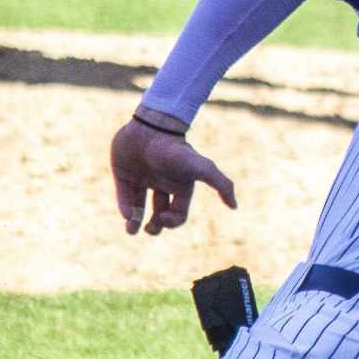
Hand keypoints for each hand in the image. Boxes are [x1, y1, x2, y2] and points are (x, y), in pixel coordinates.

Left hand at [112, 114, 237, 235]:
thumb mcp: (202, 169)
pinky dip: (125, 208)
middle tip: (148, 229)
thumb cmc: (177, 151)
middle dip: (155, 227)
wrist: (152, 128)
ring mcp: (143, 179)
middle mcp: (162, 184)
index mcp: (180, 186)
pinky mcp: (124, 174)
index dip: (171, 221)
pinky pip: (124, 195)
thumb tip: (235, 206)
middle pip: (159, 213)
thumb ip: (222, 185)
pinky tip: (127, 215)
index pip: (177, 214)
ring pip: (139, 207)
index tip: (163, 217)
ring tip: (131, 231)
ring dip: (135, 223)